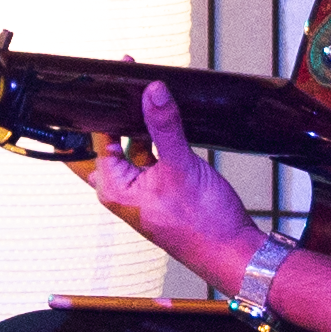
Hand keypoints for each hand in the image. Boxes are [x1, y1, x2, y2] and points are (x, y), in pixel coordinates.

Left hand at [85, 80, 257, 277]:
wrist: (233, 251)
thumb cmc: (203, 225)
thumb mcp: (181, 167)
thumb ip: (165, 127)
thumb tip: (152, 93)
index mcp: (113, 189)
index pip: (97, 138)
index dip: (104, 107)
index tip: (112, 80)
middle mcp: (122, 190)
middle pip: (107, 144)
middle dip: (114, 116)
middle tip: (121, 86)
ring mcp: (142, 188)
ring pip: (130, 146)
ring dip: (137, 125)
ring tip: (147, 96)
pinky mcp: (161, 186)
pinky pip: (150, 154)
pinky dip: (155, 137)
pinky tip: (164, 119)